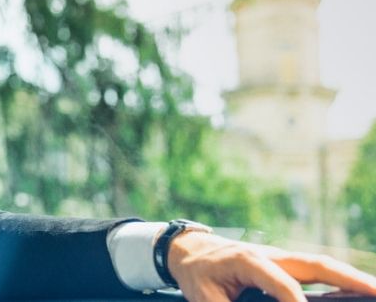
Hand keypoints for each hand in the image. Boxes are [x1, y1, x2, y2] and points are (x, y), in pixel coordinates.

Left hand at [168, 231, 375, 301]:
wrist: (190, 251)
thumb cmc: (198, 275)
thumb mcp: (205, 298)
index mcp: (247, 259)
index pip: (282, 283)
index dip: (296, 301)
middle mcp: (269, 254)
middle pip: (315, 265)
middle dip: (348, 279)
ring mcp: (280, 257)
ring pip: (320, 266)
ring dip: (350, 279)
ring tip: (375, 291)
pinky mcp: (285, 265)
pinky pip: (315, 272)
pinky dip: (338, 280)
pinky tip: (355, 292)